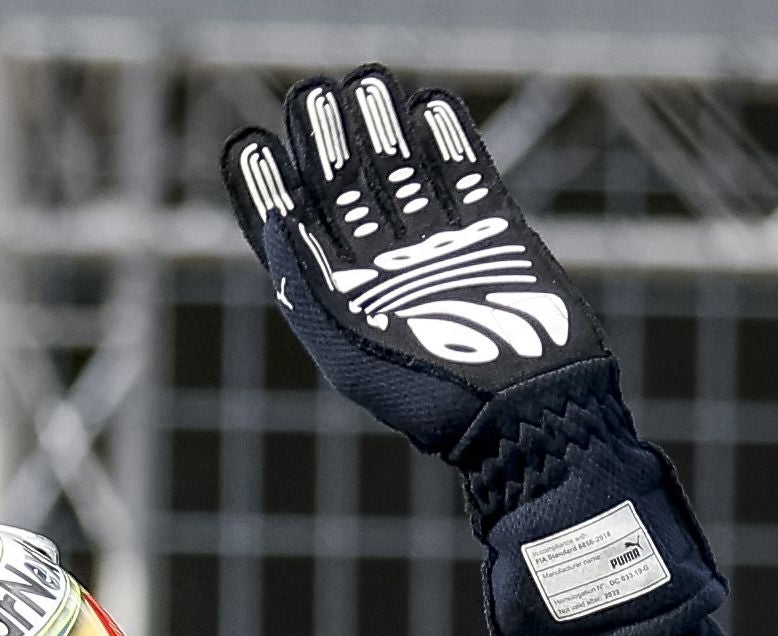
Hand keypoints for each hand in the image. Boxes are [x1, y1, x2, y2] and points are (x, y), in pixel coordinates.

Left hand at [226, 68, 603, 448]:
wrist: (527, 413)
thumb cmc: (434, 400)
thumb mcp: (348, 354)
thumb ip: (306, 288)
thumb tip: (277, 219)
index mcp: (341, 298)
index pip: (293, 229)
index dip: (268, 185)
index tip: (250, 141)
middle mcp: (385, 267)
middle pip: (344, 188)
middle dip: (324, 140)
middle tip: (309, 94)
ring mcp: (439, 246)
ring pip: (401, 171)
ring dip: (381, 126)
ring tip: (365, 80)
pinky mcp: (493, 234)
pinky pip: (465, 173)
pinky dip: (448, 138)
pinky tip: (428, 103)